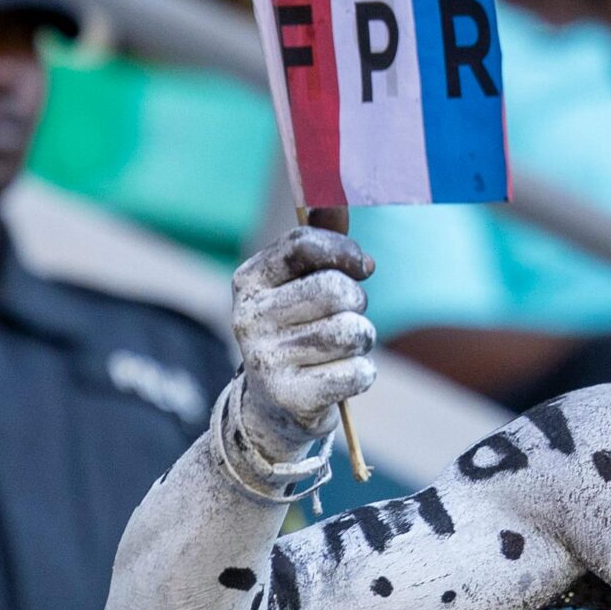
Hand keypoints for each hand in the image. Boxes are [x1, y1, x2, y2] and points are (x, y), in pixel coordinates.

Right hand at [232, 225, 377, 459]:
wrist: (275, 409)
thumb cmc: (300, 331)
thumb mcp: (302, 285)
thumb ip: (322, 243)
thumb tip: (336, 200)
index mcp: (248, 281)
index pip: (303, 243)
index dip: (344, 250)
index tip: (362, 266)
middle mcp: (248, 318)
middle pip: (336, 289)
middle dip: (357, 303)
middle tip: (346, 317)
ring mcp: (265, 360)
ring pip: (352, 332)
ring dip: (362, 340)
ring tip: (340, 350)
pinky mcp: (290, 397)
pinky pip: (358, 372)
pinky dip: (362, 374)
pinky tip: (339, 378)